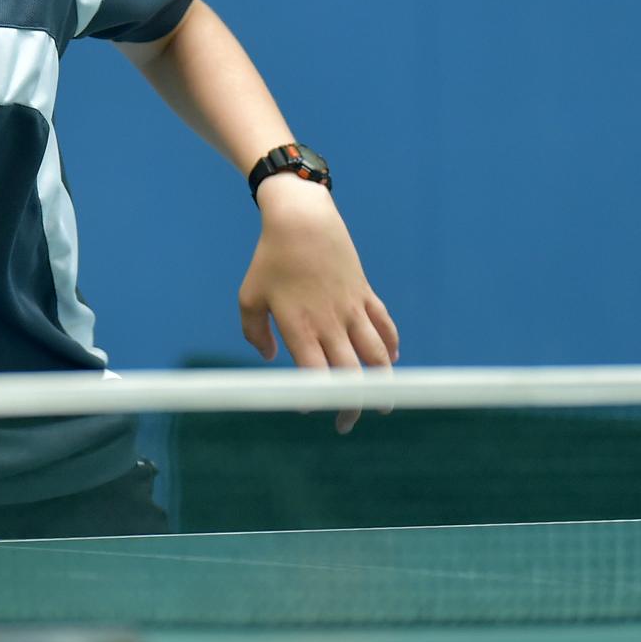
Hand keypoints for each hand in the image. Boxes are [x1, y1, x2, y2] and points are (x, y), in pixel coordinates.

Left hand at [238, 176, 398, 431]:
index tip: (312, 408)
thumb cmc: (270, 259)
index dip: (318, 395)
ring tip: (380, 405)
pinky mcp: (365, 294)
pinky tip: (389, 362)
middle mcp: (330, 321)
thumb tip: (270, 358)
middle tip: (345, 422)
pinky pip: (385, 326)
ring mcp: (352, 308)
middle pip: (351, 373)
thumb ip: (254, 332)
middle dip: (352, 404)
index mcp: (300, 325)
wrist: (303, 219)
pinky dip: (391, 347)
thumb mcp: (249, 296)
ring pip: (378, 354)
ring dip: (383, 383)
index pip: (316, 373)